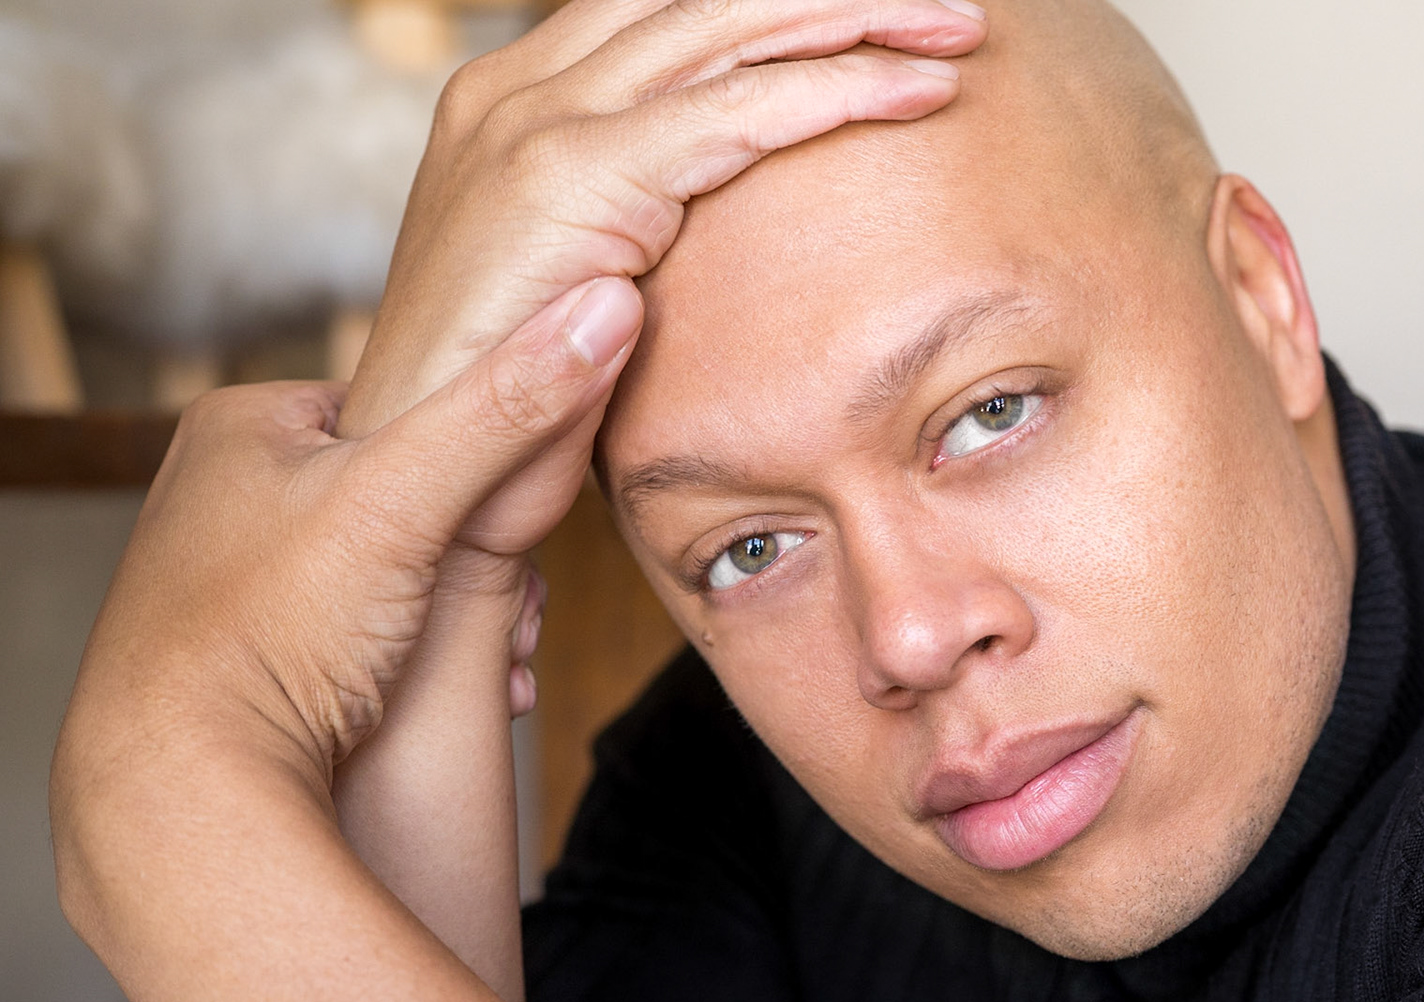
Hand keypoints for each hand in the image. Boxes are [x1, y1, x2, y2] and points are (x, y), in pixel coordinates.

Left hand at [58, 283, 640, 782]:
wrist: (187, 796)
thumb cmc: (270, 635)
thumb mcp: (407, 501)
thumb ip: (509, 407)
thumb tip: (608, 306)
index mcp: (243, 426)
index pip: (405, 405)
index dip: (481, 457)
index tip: (510, 517)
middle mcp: (225, 493)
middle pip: (410, 494)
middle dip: (480, 560)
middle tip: (505, 610)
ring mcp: (232, 578)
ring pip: (397, 572)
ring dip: (461, 619)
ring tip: (482, 661)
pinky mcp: (249, 653)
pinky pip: (363, 633)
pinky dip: (415, 662)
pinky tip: (433, 693)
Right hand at [341, 0, 987, 556]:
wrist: (416, 482)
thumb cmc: (506, 404)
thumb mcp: (580, 277)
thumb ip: (641, 214)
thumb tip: (722, 208)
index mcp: (519, 99)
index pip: (671, 12)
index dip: (779, 5)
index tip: (878, 18)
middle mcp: (519, 87)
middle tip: (947, 8)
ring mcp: (536, 122)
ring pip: (728, 33)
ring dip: (856, 23)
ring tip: (958, 29)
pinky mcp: (569, 178)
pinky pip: (732, 115)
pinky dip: (833, 96)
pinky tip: (913, 93)